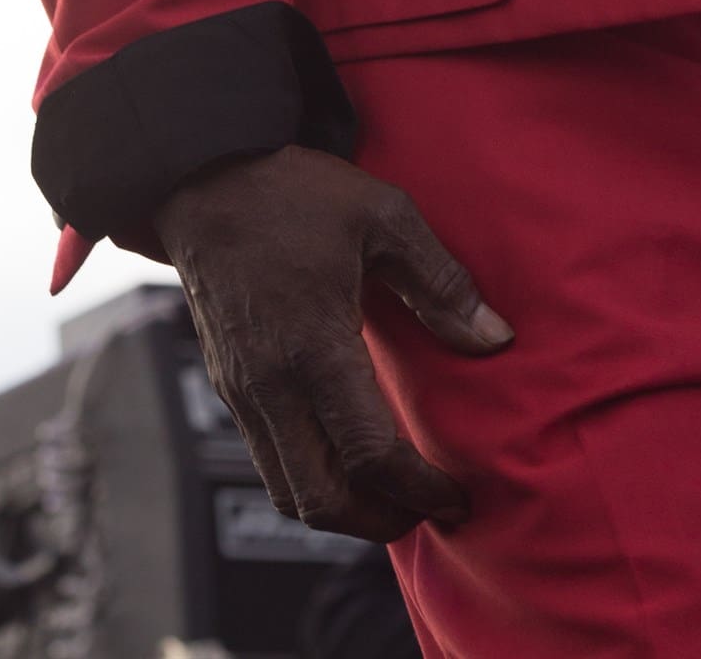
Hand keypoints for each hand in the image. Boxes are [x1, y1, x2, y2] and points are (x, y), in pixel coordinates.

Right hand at [153, 143, 512, 541]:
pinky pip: (270, 462)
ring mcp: (244, 392)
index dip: (419, 488)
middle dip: (381, 520)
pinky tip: (348, 460)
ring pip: (289, 491)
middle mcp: (272, 386)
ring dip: (344, 511)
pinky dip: (312, 482)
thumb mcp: (384, 217)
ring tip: (396, 497)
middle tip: (432, 509)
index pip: (369, 454)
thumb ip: (441, 283)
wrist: (205, 179)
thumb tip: (495, 339)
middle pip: (322, 500)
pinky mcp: (231, 386)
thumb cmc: (296, 193)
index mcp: (314, 348)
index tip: (458, 496)